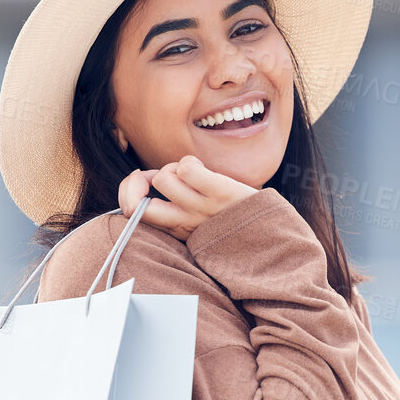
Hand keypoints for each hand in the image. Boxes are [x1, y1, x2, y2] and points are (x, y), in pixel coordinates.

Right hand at [118, 155, 258, 242]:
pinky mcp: (219, 192)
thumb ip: (176, 210)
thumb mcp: (197, 226)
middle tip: (157, 179)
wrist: (271, 237)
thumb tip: (152, 181)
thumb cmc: (231, 224)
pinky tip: (204, 169)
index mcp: (175, 230)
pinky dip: (190, 162)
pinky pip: (187, 167)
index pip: (132, 213)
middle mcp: (184, 222)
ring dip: (173, 168)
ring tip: (191, 174)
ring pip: (163, 177)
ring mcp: (201, 208)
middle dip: (139, 182)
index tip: (141, 186)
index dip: (128, 194)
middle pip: (139, 200)